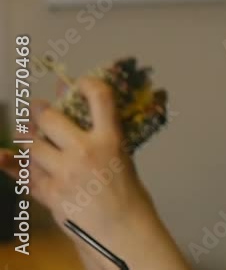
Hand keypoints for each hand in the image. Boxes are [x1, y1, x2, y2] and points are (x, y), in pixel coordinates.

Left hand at [0, 78, 186, 269]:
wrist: (121, 229)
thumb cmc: (126, 192)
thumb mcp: (121, 156)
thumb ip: (100, 132)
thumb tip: (80, 108)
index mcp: (111, 139)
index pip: (100, 98)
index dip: (87, 84)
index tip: (79, 84)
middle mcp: (86, 151)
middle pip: (50, 119)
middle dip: (38, 111)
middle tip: (35, 109)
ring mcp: (65, 172)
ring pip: (32, 146)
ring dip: (27, 139)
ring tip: (28, 135)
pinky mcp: (50, 192)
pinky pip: (23, 174)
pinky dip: (12, 165)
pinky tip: (3, 157)